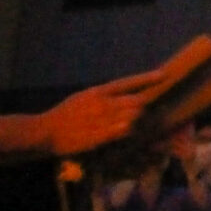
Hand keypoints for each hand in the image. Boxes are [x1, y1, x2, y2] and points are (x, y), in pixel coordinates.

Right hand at [38, 69, 165, 156]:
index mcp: (98, 91)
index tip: (164, 75)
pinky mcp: (100, 136)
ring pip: (132, 116)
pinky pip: (123, 131)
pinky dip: (130, 130)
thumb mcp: (83, 97)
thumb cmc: (64, 114)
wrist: (45, 132)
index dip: (147, 79)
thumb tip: (122, 92)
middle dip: (145, 104)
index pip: (128, 82)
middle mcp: (103, 103)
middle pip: (135, 101)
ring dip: (138, 118)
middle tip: (151, 107)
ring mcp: (102, 120)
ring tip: (143, 121)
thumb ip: (103, 95)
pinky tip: (132, 130)